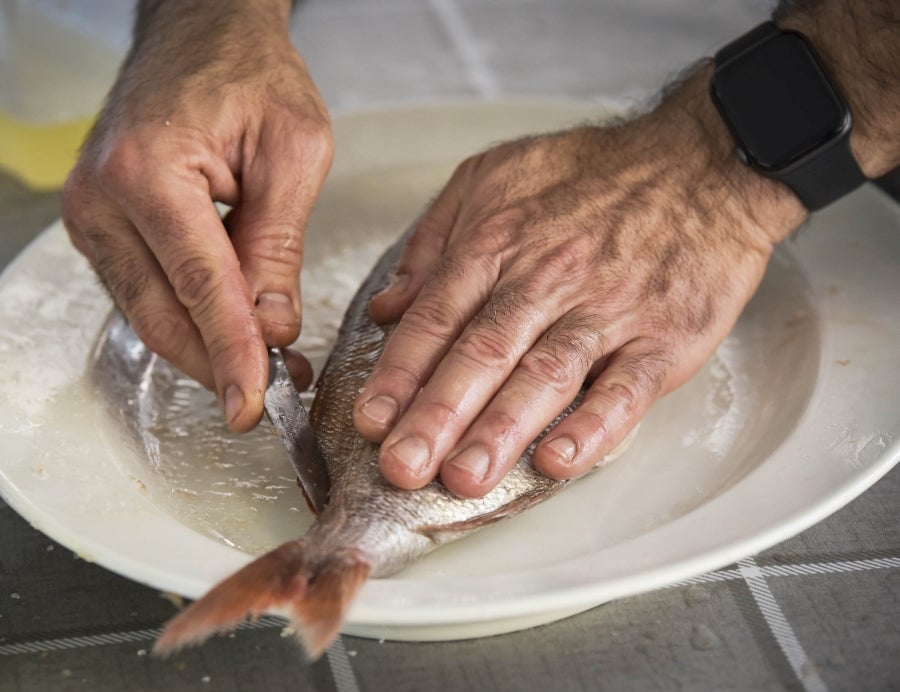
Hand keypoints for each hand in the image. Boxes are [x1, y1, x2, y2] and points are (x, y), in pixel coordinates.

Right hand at [63, 1, 331, 430]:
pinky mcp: (105, 226)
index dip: (232, 353)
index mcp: (150, 170)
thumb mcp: (294, 151)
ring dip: (205, 351)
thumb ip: (279, 245)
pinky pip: (145, 292)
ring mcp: (95, 215)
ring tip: (264, 370)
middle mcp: (104, 198)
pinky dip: (189, 321)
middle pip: (161, 314)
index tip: (255, 404)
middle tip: (270, 400)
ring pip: (148, 314)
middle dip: (218, 366)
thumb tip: (273, 327)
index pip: (199, 285)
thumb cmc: (250, 74)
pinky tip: (231, 334)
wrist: (201, 34)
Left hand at [353, 67, 807, 497]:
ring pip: (546, 375)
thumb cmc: (592, 175)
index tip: (370, 421)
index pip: (436, 317)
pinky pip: (625, 387)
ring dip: (502, 430)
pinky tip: (560, 461)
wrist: (701, 163)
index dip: (399, 373)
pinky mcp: (662, 336)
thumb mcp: (493, 177)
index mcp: (498, 244)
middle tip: (402, 467)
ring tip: (464, 478)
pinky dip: (594, 426)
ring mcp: (606, 311)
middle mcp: (546, 280)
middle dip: (437, 416)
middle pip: (482, 354)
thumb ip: (433, 241)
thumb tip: (388, 306)